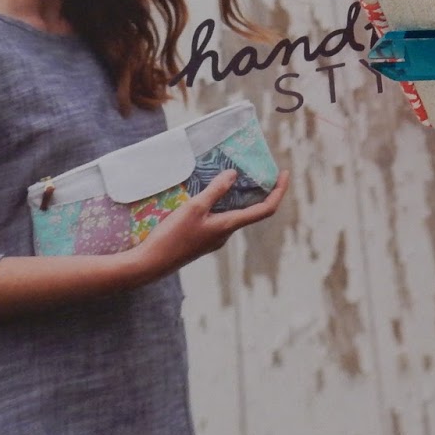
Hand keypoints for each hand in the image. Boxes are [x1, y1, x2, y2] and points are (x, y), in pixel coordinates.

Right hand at [130, 169, 288, 282]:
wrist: (150, 264)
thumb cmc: (172, 236)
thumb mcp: (194, 208)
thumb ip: (215, 191)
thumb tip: (234, 174)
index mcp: (229, 226)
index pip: (265, 209)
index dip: (279, 191)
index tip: (284, 173)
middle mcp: (226, 233)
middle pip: (251, 210)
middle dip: (258, 190)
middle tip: (257, 169)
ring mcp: (214, 238)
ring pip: (233, 213)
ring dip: (237, 196)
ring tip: (233, 175)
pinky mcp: (201, 239)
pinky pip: (218, 217)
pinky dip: (221, 203)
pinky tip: (209, 193)